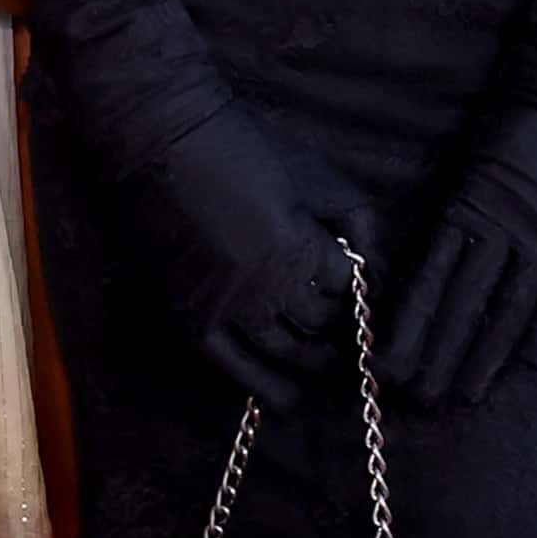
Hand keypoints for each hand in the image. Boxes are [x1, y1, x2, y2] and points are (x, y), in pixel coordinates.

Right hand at [150, 110, 354, 407]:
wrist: (160, 137)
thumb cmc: (242, 145)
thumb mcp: (314, 172)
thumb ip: (355, 219)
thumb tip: (376, 266)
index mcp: (298, 246)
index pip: (349, 290)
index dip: (361, 290)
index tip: (363, 289)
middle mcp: (266, 286)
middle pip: (321, 324)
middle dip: (342, 325)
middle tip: (351, 325)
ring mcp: (226, 307)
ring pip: (285, 353)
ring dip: (314, 361)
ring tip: (331, 361)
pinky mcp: (191, 316)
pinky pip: (233, 369)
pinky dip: (264, 389)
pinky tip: (289, 400)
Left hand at [383, 107, 536, 413]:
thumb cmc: (518, 134)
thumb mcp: (471, 173)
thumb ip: (454, 223)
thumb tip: (420, 278)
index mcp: (463, 209)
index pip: (429, 280)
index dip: (408, 327)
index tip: (389, 366)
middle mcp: (499, 226)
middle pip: (463, 303)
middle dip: (439, 355)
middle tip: (421, 397)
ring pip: (508, 305)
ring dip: (486, 354)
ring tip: (467, 394)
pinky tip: (530, 363)